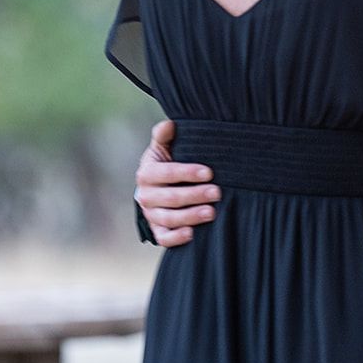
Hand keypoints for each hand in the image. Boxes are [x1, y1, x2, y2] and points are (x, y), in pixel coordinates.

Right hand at [134, 119, 219, 247]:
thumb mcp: (163, 148)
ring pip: (169, 218)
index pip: (166, 173)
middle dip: (194, 195)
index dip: (187, 172)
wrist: (156, 189)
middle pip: (170, 197)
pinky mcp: (156, 230)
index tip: (209, 172)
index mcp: (147, 173)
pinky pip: (163, 238)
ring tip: (211, 213)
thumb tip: (170, 124)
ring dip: (190, 216)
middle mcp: (146, 195)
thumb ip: (164, 136)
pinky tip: (192, 234)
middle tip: (217, 193)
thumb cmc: (166, 164)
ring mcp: (151, 214)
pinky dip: (175, 238)